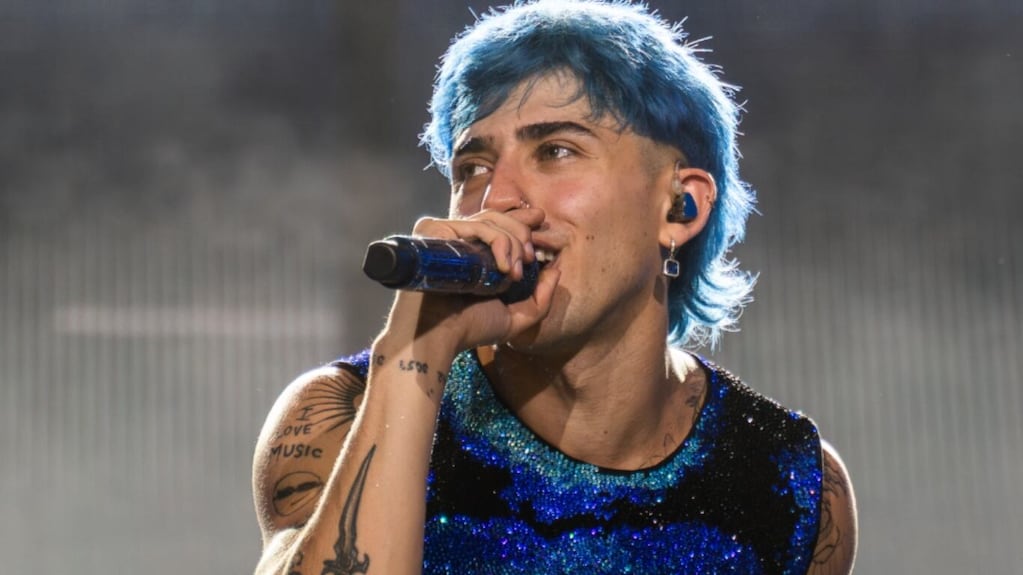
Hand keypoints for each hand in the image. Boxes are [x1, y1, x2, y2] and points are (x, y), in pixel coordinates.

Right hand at [381, 207, 560, 352]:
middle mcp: (459, 240)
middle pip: (497, 217)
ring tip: (514, 272)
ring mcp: (445, 234)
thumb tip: (556, 270)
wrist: (439, 337)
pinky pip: (474, 225)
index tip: (541, 219)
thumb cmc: (471, 330)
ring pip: (489, 220)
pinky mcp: (434, 231)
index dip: (520, 218)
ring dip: (512, 243)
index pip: (498, 223)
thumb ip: (540, 299)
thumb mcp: (515, 319)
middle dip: (522, 236)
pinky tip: (503, 266)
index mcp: (474, 254)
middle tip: (530, 259)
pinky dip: (496, 240)